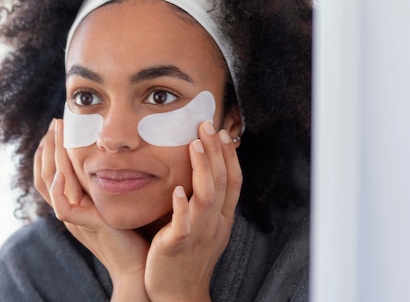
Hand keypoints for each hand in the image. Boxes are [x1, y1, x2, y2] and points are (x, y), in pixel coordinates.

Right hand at [33, 119, 150, 301]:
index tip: (57, 127)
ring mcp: (75, 218)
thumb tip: (112, 155)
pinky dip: (58, 190)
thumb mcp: (113, 200)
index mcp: (74, 202)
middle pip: (46, 174)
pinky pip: (62, 208)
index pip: (51, 173)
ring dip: (51, 156)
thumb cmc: (131, 232)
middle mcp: (70, 208)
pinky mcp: (85, 226)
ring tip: (56, 133)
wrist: (138, 263)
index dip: (50, 150)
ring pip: (50, 184)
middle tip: (54, 123)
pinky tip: (63, 172)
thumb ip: (106, 182)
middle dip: (49, 146)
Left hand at [144, 123, 242, 301]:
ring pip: (206, 198)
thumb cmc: (186, 257)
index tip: (221, 133)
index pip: (232, 182)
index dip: (229, 156)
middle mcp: (214, 224)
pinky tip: (176, 189)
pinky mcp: (177, 245)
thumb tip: (203, 173)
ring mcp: (198, 234)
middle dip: (216, 152)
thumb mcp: (204, 227)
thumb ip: (204, 202)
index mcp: (221, 219)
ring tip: (194, 145)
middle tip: (207, 125)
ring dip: (202, 170)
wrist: (178, 294)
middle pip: (222, 182)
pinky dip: (181, 206)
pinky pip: (182, 224)